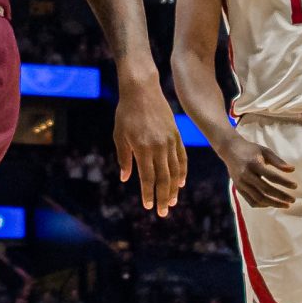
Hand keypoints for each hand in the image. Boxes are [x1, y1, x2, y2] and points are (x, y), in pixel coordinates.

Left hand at [114, 85, 187, 216]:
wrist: (142, 90)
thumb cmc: (126, 113)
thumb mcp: (119, 135)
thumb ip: (124, 158)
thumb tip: (126, 179)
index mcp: (143, 148)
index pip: (148, 178)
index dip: (148, 194)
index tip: (148, 206)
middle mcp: (159, 147)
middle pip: (164, 178)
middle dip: (163, 197)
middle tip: (163, 212)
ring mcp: (170, 141)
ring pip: (175, 170)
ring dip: (174, 188)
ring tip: (172, 202)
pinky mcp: (176, 135)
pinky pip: (182, 157)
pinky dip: (182, 171)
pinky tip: (181, 183)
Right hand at [217, 134, 296, 208]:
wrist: (230, 150)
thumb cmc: (251, 150)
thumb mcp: (265, 151)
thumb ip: (278, 161)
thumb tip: (292, 170)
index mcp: (253, 164)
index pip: (271, 176)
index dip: (284, 182)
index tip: (295, 186)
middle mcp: (246, 175)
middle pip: (266, 190)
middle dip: (281, 196)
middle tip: (293, 200)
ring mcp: (241, 183)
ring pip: (259, 198)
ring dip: (273, 203)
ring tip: (285, 205)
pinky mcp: (238, 188)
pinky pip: (251, 201)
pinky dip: (262, 205)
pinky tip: (271, 204)